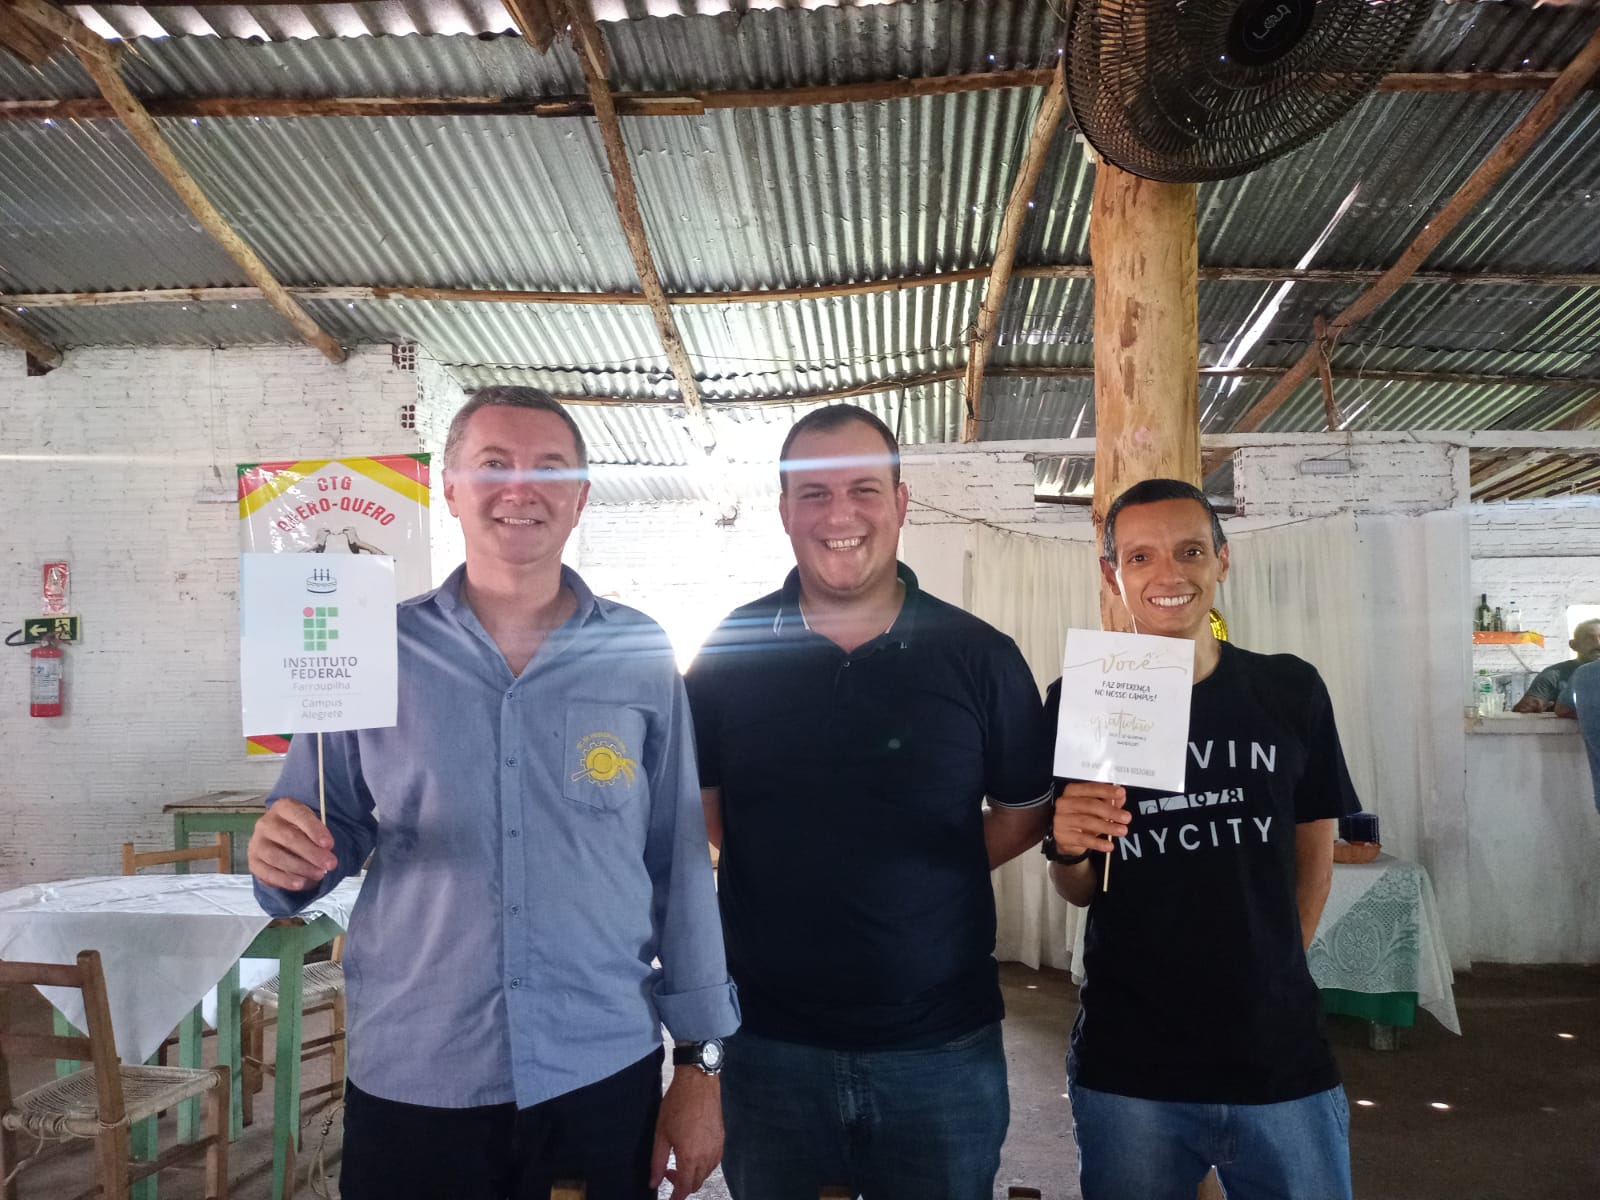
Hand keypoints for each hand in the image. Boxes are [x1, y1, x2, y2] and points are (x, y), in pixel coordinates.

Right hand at [248, 799, 337, 890]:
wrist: (279, 842)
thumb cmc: (300, 831)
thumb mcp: (311, 826)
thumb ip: (318, 835)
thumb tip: (326, 851)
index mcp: (283, 807)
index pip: (298, 815)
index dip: (314, 830)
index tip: (329, 844)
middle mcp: (266, 823)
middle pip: (289, 838)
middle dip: (312, 853)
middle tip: (330, 864)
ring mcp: (257, 842)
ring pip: (277, 856)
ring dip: (300, 867)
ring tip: (319, 874)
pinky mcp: (253, 861)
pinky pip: (267, 872)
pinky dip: (284, 880)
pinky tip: (300, 884)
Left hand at [650, 1066, 721, 1198]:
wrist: (699, 1083)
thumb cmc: (678, 1104)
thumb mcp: (661, 1134)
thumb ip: (657, 1162)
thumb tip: (653, 1182)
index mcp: (689, 1157)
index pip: (684, 1188)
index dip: (675, 1198)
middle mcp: (706, 1156)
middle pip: (695, 1184)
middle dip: (681, 1185)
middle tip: (667, 1172)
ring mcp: (717, 1148)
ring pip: (705, 1174)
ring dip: (692, 1175)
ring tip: (678, 1161)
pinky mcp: (722, 1140)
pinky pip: (713, 1162)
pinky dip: (702, 1165)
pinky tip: (693, 1154)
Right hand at [1052, 782, 1130, 856]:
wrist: (1065, 837)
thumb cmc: (1082, 817)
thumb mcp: (1096, 808)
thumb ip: (1109, 801)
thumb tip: (1121, 797)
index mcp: (1072, 792)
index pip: (1090, 788)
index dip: (1106, 790)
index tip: (1121, 793)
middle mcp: (1064, 803)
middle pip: (1089, 805)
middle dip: (1110, 811)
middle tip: (1126, 817)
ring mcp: (1061, 820)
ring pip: (1086, 822)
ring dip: (1107, 826)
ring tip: (1122, 830)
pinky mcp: (1063, 836)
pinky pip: (1082, 839)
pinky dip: (1098, 843)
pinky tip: (1109, 845)